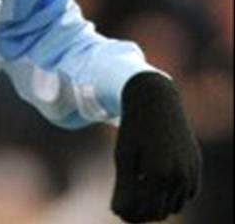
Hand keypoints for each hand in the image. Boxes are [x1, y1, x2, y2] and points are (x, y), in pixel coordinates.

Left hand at [111, 72, 201, 222]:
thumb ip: (123, 187)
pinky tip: (153, 181)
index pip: (146, 211)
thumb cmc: (134, 128)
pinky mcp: (196, 166)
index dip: (131, 215)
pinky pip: (186, 193)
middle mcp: (180, 176)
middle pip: (161, 211)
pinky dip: (171, 194)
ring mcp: (192, 171)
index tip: (118, 211)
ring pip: (175, 205)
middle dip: (142, 212)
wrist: (156, 100)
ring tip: (137, 189)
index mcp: (158, 173)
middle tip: (125, 205)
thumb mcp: (124, 157)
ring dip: (157, 203)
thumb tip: (118, 213)